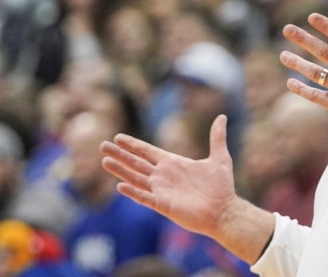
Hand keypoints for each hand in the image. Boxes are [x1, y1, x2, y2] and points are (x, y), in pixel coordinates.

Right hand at [100, 115, 238, 236]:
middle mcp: (164, 176)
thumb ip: (217, 137)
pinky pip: (144, 197)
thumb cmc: (222, 187)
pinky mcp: (163, 205)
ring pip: (136, 178)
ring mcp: (162, 191)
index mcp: (173, 164)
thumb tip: (222, 117)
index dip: (133, 145)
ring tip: (105, 161)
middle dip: (120, 154)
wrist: (224, 211)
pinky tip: (120, 185)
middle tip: (102, 145)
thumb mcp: (220, 158)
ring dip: (120, 170)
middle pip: (136, 163)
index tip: (118, 137)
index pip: (148, 152)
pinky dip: (133, 192)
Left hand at [279, 13, 327, 140]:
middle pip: (324, 52)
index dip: (326, 26)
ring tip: (283, 55)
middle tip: (287, 29)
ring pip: (317, 74)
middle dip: (304, 39)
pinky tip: (290, 83)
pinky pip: (317, 97)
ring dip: (298, 63)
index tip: (311, 17)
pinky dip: (303, 90)